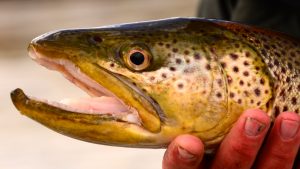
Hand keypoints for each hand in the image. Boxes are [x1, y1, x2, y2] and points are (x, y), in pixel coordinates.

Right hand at [162, 109, 299, 168]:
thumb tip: (187, 82)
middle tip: (254, 118)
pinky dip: (295, 156)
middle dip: (241, 147)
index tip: (189, 142)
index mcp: (196, 168)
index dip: (183, 158)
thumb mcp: (196, 134)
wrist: (234, 162)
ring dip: (278, 150)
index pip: (182, 168)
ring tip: (290, 121)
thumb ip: (195, 120)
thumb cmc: (210, 142)